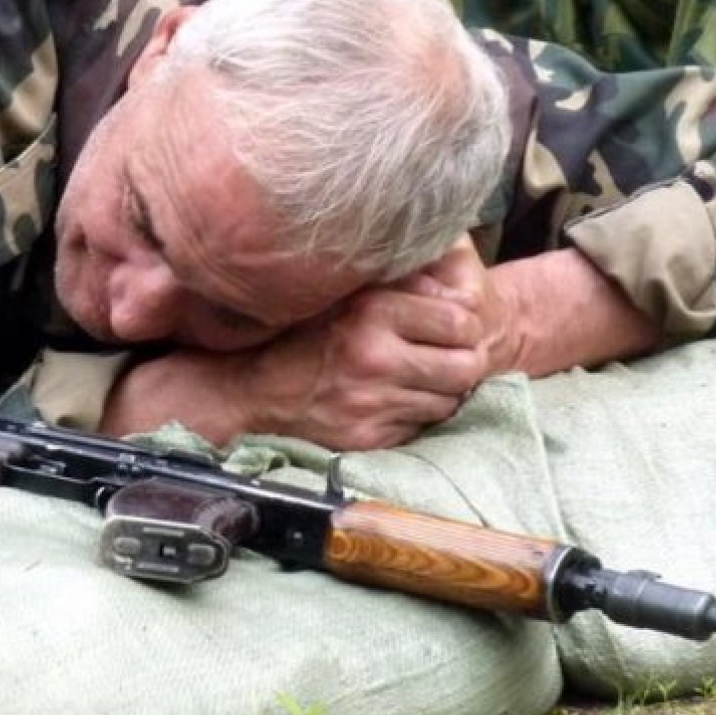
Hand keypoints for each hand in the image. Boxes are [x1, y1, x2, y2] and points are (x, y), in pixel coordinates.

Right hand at [102, 244, 488, 450]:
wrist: (249, 393)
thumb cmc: (299, 335)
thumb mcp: (342, 294)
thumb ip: (393, 282)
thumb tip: (449, 277)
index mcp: (371, 311)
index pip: (460, 320)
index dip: (464, 326)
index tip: (453, 328)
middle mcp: (374, 357)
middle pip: (465, 365)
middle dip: (462, 363)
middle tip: (447, 359)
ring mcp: (372, 402)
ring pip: (449, 401)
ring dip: (440, 392)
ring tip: (417, 380)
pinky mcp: (368, 437)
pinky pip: (420, 428)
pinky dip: (414, 417)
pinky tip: (392, 403)